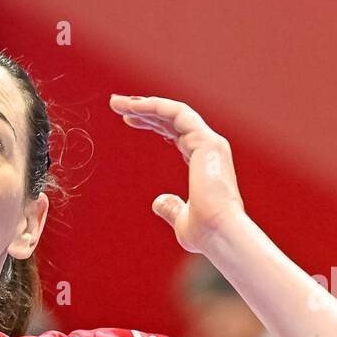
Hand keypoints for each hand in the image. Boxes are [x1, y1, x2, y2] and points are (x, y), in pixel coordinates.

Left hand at [108, 94, 245, 252]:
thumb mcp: (180, 220)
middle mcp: (208, 148)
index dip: (152, 123)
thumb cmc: (204, 233)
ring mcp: (209, 142)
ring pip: (174, 112)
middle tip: (117, 104)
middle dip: (144, 109)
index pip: (176, 133)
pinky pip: (178, 114)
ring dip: (145, 104)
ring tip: (117, 103)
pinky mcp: (207, 141)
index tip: (128, 120)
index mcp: (203, 163)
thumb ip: (170, 207)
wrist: (220, 234)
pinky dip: (155, 107)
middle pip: (172, 119)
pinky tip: (133, 107)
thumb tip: (157, 202)